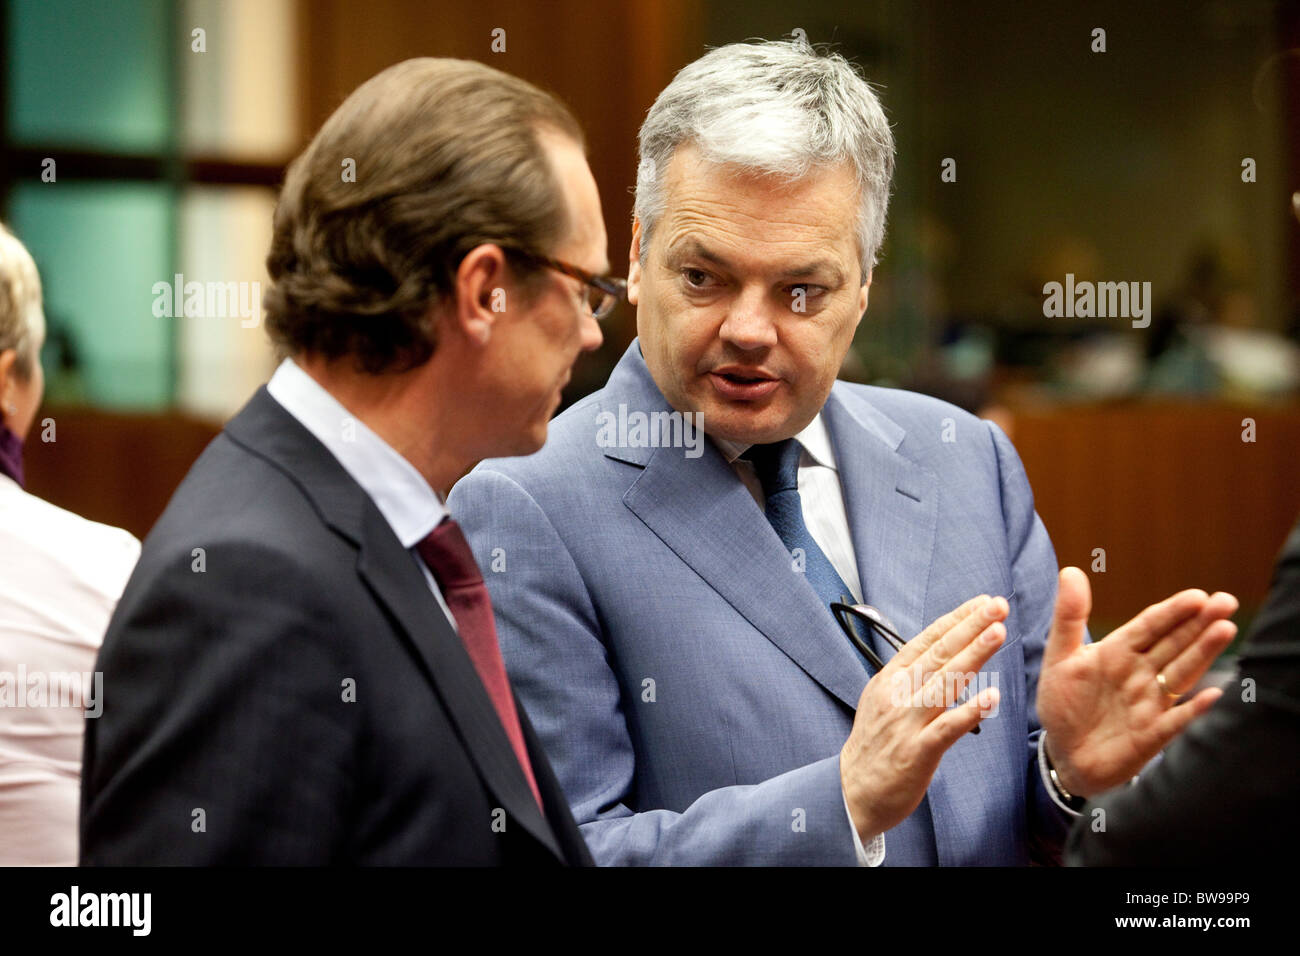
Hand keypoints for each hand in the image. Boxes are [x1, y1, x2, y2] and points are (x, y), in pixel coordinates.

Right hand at [841, 594, 1005, 841]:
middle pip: (939, 654)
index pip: (927, 641)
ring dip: (974, 655)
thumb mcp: (882, 699)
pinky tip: (991, 697)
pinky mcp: (918, 751)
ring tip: (998, 633)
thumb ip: (908, 676)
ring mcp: (907, 721)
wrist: (853, 790)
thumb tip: (939, 653)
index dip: (956, 619)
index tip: (982, 602)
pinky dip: (970, 711)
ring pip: (945, 682)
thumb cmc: (875, 745)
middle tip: (997, 606)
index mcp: (890, 679)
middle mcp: (898, 694)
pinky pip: (948, 727)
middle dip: (971, 626)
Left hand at [1037, 567, 1237, 796]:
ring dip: (1203, 653)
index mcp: (1119, 651)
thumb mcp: (1059, 657)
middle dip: (1200, 623)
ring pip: (1181, 673)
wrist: (1063, 753)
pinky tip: (1212, 694)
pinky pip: (1176, 720)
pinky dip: (1192, 708)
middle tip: (1225, 602)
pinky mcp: (1151, 734)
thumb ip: (1068, 617)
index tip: (1197, 595)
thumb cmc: (1063, 703)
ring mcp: (1150, 702)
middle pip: (1175, 643)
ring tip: (1224, 629)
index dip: (1173, 611)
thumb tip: (1071, 570)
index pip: (1151, 625)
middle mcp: (1141, 673)